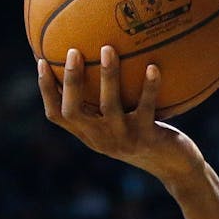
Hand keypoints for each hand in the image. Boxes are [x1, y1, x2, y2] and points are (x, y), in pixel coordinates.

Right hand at [38, 46, 202, 187]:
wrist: (176, 169)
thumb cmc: (148, 139)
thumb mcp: (122, 126)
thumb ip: (106, 106)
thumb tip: (97, 65)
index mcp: (90, 135)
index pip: (57, 115)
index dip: (46, 90)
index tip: (41, 62)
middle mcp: (102, 139)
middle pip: (74, 111)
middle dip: (71, 81)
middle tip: (74, 51)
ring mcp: (124, 140)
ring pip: (109, 107)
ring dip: (108, 77)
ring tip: (108, 49)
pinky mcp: (148, 138)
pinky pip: (147, 108)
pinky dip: (149, 87)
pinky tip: (153, 66)